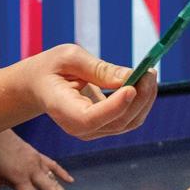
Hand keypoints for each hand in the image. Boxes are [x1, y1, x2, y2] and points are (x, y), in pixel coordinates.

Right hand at [24, 44, 156, 140]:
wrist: (39, 85)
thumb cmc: (51, 68)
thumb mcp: (69, 58)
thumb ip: (98, 69)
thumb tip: (130, 77)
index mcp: (63, 110)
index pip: (90, 118)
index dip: (114, 107)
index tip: (132, 87)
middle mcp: (78, 128)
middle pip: (117, 122)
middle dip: (140, 97)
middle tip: (149, 71)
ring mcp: (92, 131)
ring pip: (128, 123)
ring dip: (145, 99)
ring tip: (149, 73)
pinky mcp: (104, 127)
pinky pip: (129, 119)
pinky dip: (142, 102)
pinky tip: (144, 83)